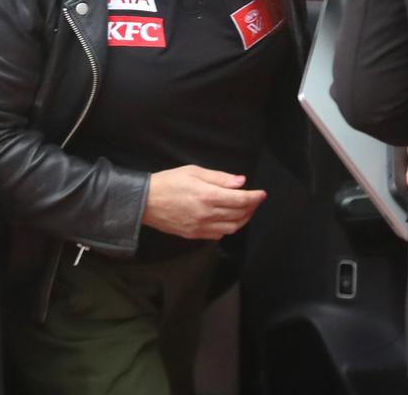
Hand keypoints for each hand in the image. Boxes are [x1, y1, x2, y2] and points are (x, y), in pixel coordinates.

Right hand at [142, 165, 266, 239]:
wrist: (145, 202)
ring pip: (232, 227)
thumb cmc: (168, 182)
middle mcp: (207, 214)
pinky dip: (229, 227)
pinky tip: (228, 219)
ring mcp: (201, 227)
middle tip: (255, 199)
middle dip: (252, 207)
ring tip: (246, 210)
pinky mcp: (195, 235)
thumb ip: (219, 178)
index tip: (262, 193)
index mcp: (207, 196)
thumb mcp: (194, 172)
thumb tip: (241, 182)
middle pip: (239, 214)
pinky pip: (219, 234)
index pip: (240, 200)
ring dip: (243, 219)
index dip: (255, 197)